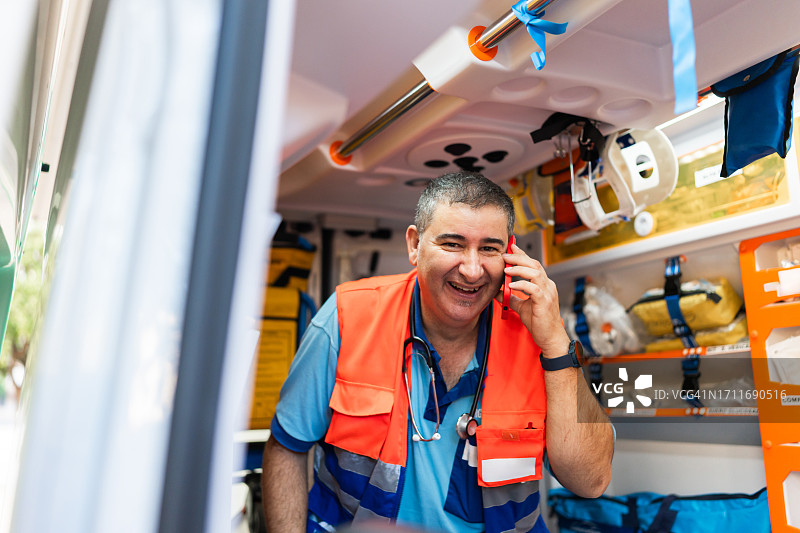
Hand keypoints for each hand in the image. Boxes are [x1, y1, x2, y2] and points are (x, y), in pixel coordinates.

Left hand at [499, 243, 569, 357]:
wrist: (550, 338)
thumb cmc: (539, 322)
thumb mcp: (521, 306)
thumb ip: (511, 297)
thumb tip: (497, 290)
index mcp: (544, 284)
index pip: (533, 265)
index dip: (522, 255)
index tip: (511, 248)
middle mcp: (548, 285)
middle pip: (534, 264)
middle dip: (519, 258)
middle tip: (505, 255)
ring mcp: (548, 293)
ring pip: (535, 273)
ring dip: (519, 269)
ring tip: (506, 269)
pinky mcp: (545, 302)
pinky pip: (534, 288)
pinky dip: (522, 284)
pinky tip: (512, 285)